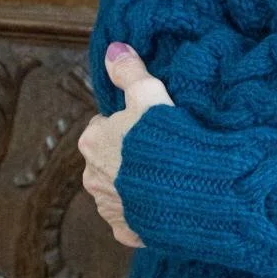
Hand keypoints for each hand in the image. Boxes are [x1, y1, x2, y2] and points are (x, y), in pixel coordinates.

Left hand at [77, 42, 174, 247]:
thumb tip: (113, 48)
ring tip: (166, 173)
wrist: (186, 190)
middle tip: (158, 149)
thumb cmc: (165, 138)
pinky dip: (143, 209)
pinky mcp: (124, 229)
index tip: (148, 125)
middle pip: (108, 158)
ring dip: (134, 182)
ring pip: (118, 188)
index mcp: (93, 140)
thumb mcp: (149, 93)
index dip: (127, 123)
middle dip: (126, 155)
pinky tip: (163, 200)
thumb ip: (129, 71)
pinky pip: (131, 216)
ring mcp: (106, 206)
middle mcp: (91, 176)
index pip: (102, 126)